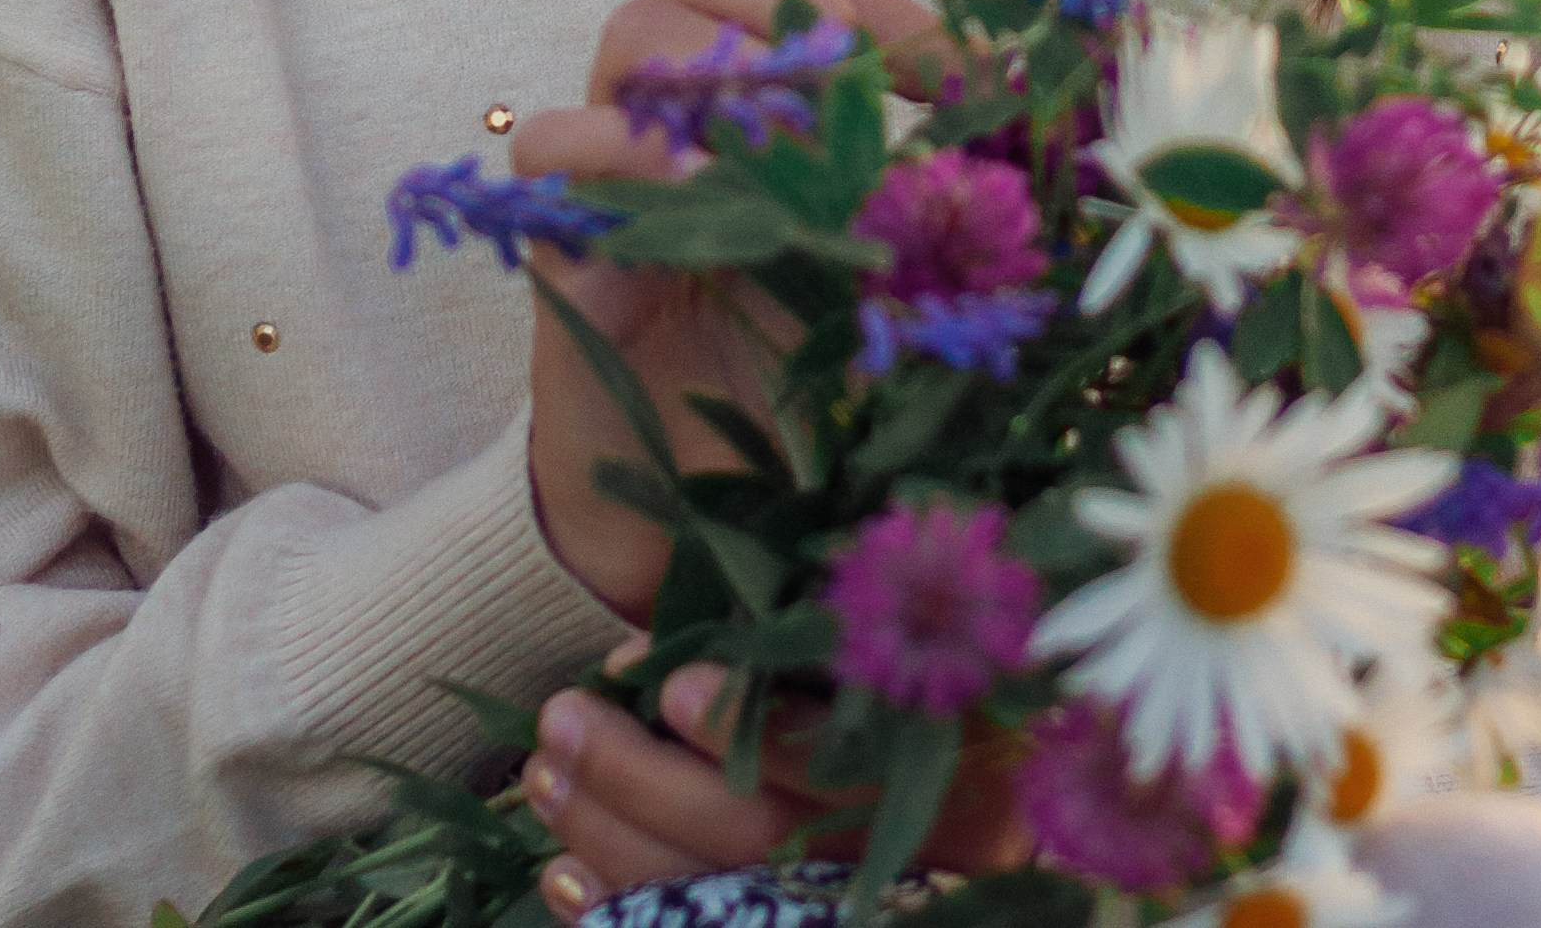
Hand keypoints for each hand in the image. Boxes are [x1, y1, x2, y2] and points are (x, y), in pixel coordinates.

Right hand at [513, 0, 942, 621]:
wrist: (702, 512)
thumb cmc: (805, 373)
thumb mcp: (887, 265)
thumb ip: (938, 182)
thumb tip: (1023, 92)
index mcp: (767, 101)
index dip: (868, 1)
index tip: (943, 70)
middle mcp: (687, 109)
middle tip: (841, 74)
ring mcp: (619, 162)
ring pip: (629, 34)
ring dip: (714, 64)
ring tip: (783, 137)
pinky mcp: (563, 237)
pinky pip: (549, 145)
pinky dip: (618, 148)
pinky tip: (697, 195)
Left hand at [523, 649, 1030, 916]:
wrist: (994, 847)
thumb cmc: (948, 701)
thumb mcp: (914, 660)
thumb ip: (828, 643)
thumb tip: (689, 639)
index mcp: (954, 774)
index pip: (834, 762)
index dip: (748, 729)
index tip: (674, 685)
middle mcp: (908, 864)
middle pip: (751, 840)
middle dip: (639, 779)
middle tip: (562, 719)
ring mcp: (847, 914)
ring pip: (709, 900)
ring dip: (608, 836)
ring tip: (546, 772)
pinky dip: (617, 912)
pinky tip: (563, 874)